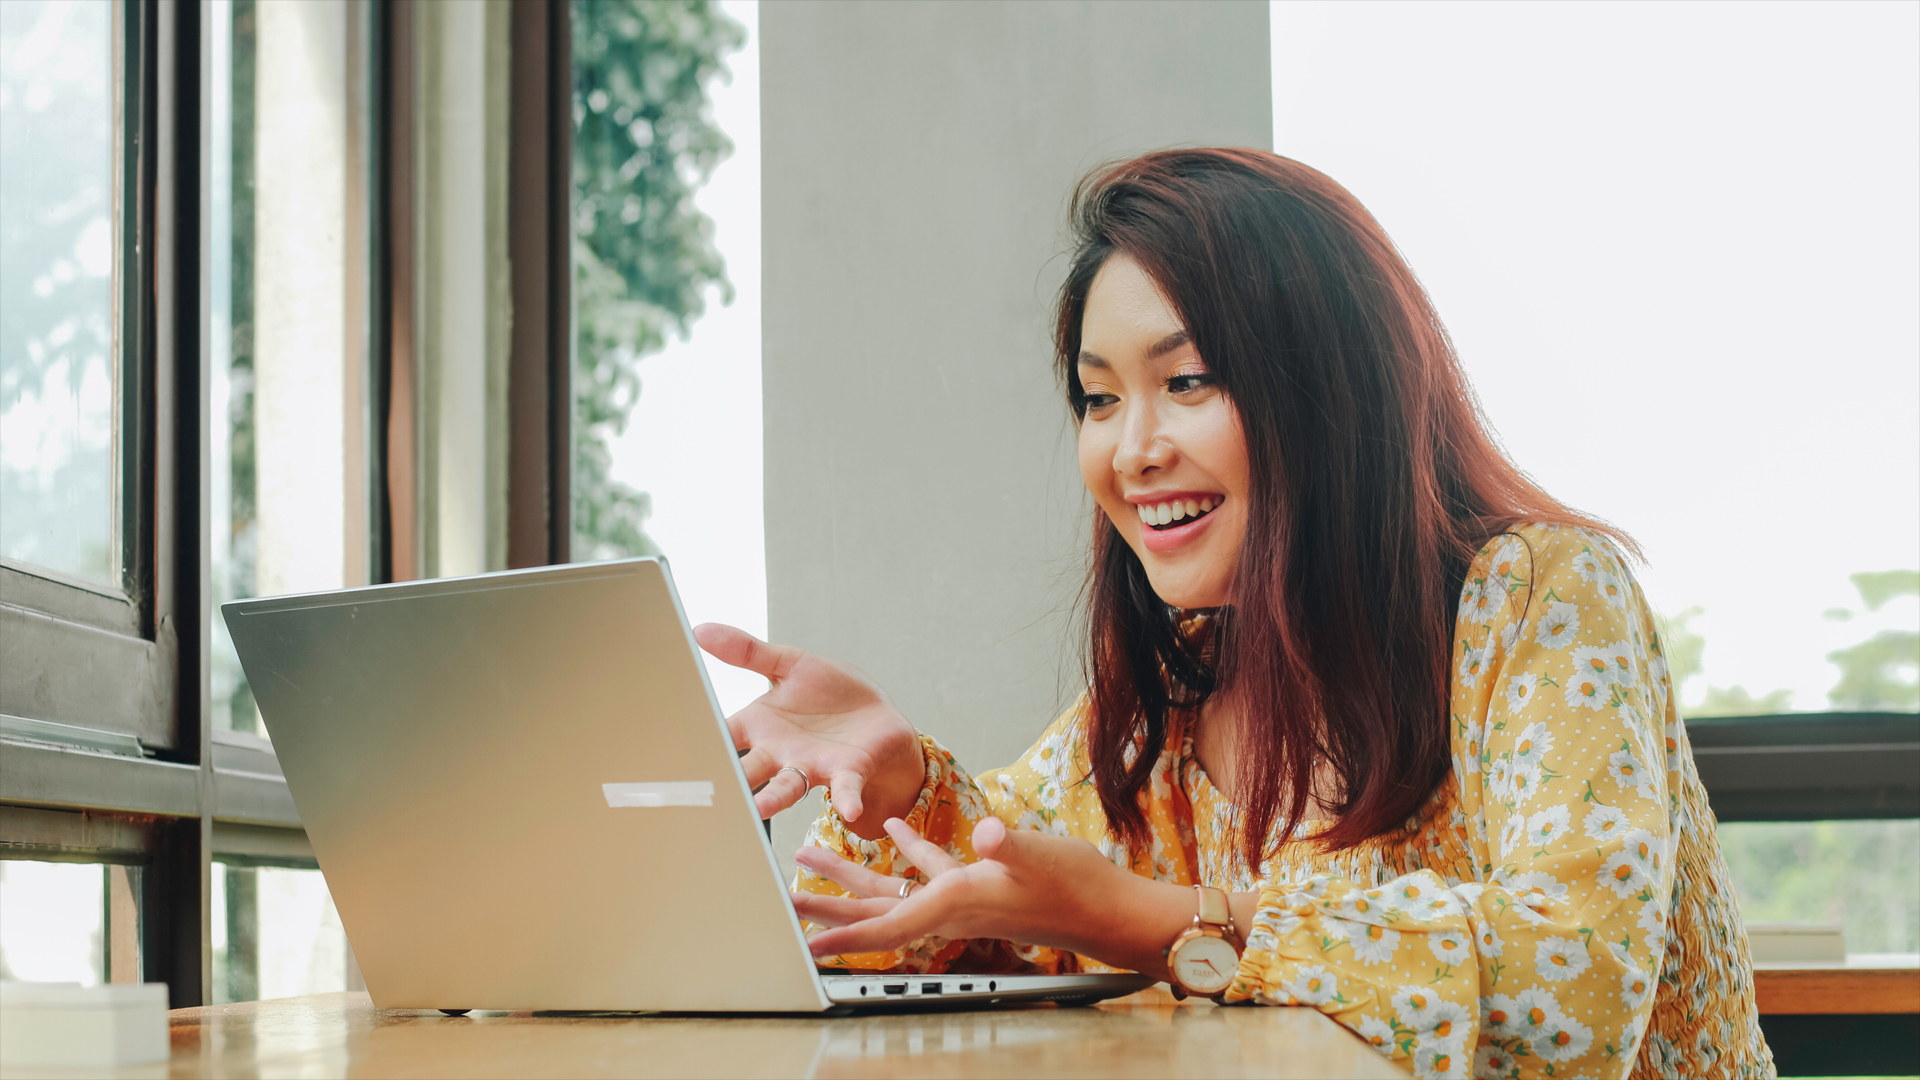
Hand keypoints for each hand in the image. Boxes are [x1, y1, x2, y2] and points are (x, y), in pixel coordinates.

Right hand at [695, 623, 924, 838]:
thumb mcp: (789, 664)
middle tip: (711, 793)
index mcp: (761, 726)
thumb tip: (700, 629)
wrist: (878, 717)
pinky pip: (845, 788)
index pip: (724, 737)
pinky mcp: (848, 771)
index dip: (703, 744)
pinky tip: (850, 809)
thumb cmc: (830, 694)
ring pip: (787, 785)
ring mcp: (813, 765)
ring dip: (773, 798)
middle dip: (732, 781)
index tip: (675, 757)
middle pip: (748, 769)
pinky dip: (846, 798)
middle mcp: (780, 752)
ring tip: (760, 808)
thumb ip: (747, 651)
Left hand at [792, 816, 1191, 975]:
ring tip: (812, 856)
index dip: (844, 933)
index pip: (887, 924)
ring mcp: (960, 897)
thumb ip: (1013, 843)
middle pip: (873, 911)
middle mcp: (949, 907)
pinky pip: (927, 870)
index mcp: (955, 900)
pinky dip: (905, 851)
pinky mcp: (977, 882)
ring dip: (851, 874)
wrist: (1108, 908)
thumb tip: (991, 830)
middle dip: (827, 906)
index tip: (804, 940)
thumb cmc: (1076, 887)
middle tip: (784, 900)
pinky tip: (891, 829)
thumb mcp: (1040, 856)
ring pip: (891, 890)